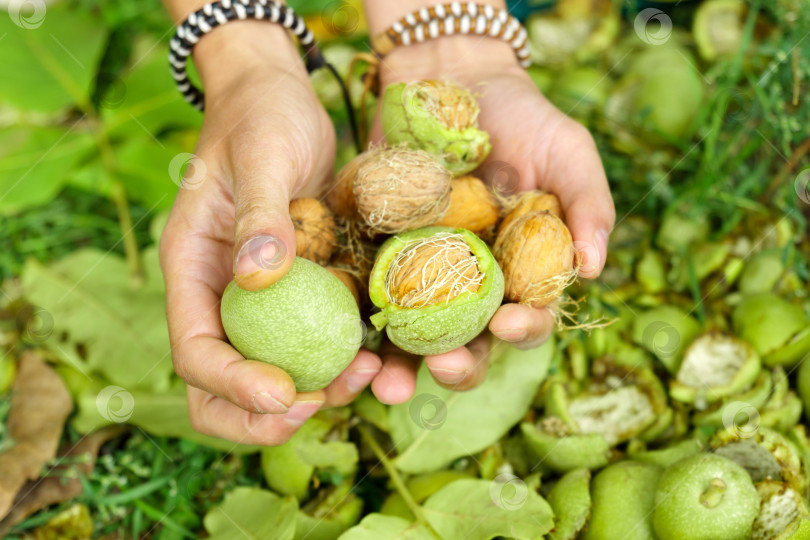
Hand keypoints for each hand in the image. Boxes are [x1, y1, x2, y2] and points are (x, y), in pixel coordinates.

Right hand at [159, 22, 380, 444]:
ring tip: (365, 376)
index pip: (195, 352)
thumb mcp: (261, 154)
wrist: (282, 98)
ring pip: (272, 375)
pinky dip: (342, 361)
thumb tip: (258, 278)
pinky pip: (316, 344)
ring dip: (314, 393)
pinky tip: (378, 354)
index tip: (284, 393)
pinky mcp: (302, 292)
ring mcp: (262, 300)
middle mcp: (221, 296)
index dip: (232, 386)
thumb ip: (259, 214)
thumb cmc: (262, 115)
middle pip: (220, 388)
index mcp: (192, 270)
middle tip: (318, 405)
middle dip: (263, 415)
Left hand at [368, 36, 614, 402]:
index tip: (510, 326)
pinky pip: (363, 293)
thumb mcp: (567, 150)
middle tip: (444, 366)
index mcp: (520, 273)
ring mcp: (418, 273)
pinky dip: (354, 317)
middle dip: (458, 365)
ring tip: (383, 377)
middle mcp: (470, 286)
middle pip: (467, 343)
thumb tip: (593, 270)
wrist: (450, 78)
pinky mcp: (373, 253)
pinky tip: (346, 332)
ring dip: (399, 363)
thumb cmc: (521, 117)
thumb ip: (589, 204)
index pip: (527, 318)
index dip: (523, 331)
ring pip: (410, 336)